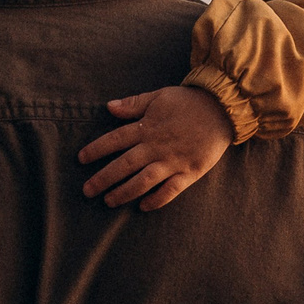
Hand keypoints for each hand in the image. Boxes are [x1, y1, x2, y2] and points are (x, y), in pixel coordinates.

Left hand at [77, 86, 233, 208]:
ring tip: (109, 201)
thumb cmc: (188, 102)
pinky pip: (171, 190)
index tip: (81, 159)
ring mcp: (173, 161)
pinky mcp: (190, 172)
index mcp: (148, 127)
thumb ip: (133, 104)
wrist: (222, 109)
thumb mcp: (159, 96)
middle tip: (87, 190)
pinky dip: (157, 199)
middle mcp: (157, 146)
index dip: (96, 150)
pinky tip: (143, 206)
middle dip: (103, 178)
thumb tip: (109, 107)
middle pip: (125, 164)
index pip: (116, 139)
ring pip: (143, 180)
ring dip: (124, 192)